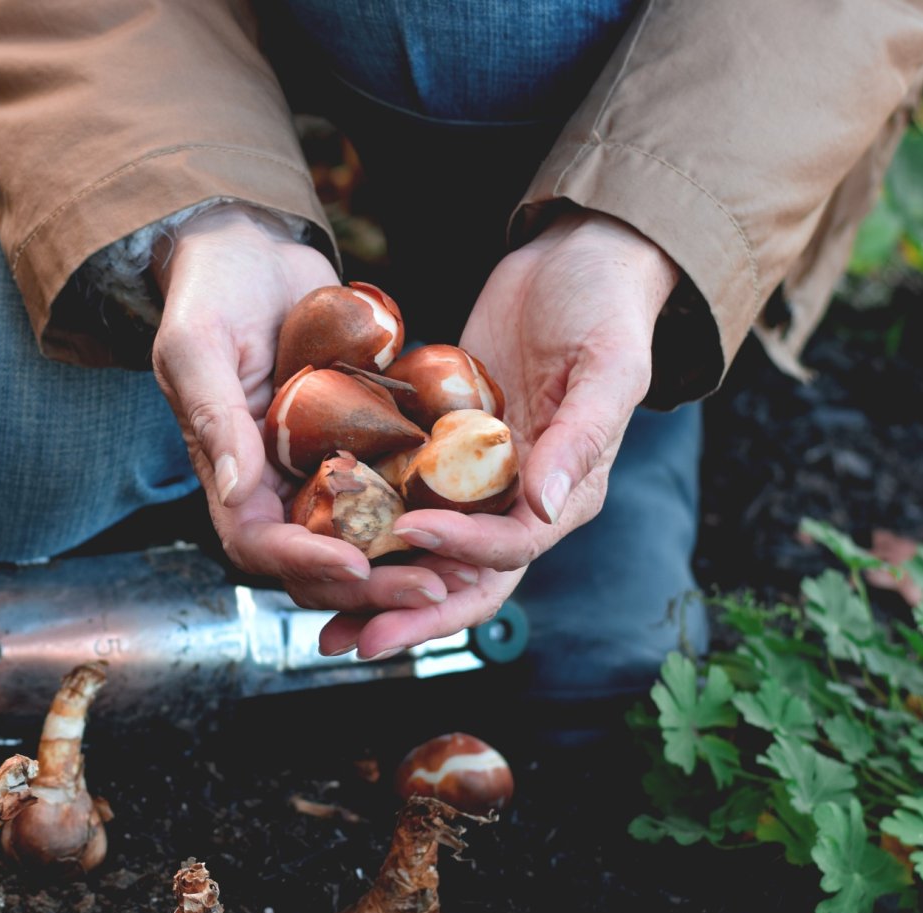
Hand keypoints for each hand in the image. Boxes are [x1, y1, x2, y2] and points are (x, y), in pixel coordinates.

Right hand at [151, 205, 456, 618]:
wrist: (253, 247)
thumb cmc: (212, 290)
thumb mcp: (198, 345)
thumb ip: (214, 416)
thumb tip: (239, 493)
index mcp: (228, 472)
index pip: (258, 542)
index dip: (303, 562)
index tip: (354, 563)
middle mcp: (275, 482)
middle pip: (318, 558)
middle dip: (371, 584)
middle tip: (431, 587)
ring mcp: (320, 464)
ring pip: (363, 536)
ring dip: (407, 561)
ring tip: (461, 572)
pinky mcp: (362, 439)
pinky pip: (395, 487)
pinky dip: (430, 510)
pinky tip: (477, 518)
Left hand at [319, 208, 681, 658]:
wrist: (577, 260)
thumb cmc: (606, 308)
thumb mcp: (610, 365)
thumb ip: (580, 437)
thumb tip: (540, 506)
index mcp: (565, 496)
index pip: (509, 551)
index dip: (460, 554)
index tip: (411, 535)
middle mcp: (518, 504)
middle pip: (460, 580)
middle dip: (406, 615)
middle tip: (349, 641)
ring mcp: (476, 483)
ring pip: (423, 557)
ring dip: (375, 592)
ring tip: (319, 622)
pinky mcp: (440, 454)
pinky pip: (398, 503)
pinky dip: (362, 531)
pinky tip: (312, 542)